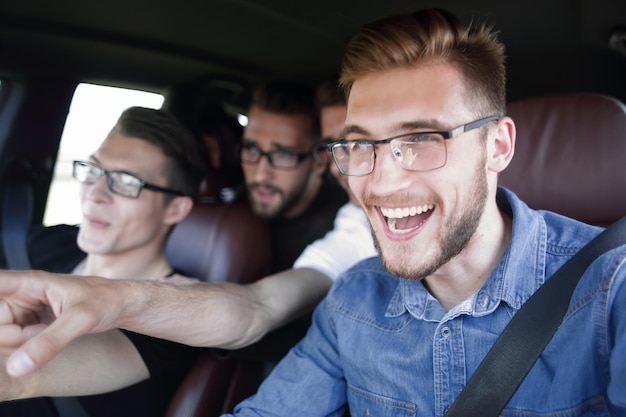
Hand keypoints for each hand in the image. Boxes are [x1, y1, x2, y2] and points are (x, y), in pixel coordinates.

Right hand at [0, 270, 125, 375]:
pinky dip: (28, 346)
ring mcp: (23, 310)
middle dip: (13, 336)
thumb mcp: (80, 321)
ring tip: (52, 331)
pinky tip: (49, 336)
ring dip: (23, 342)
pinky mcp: (29, 323)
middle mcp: (21, 295)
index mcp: (29, 283)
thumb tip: (16, 368)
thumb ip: (48, 343)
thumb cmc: (106, 301)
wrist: (123, 304)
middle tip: (43, 330)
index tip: (4, 325)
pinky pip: (15, 341)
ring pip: (3, 335)